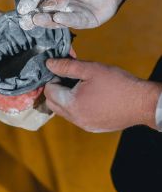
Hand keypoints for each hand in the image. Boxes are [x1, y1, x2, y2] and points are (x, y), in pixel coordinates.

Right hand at [17, 0, 149, 29]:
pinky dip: (66, 20)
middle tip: (26, 20)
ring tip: (38, 19)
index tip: (23, 8)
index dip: (30, 2)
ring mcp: (72, 13)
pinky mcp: (85, 20)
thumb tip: (48, 7)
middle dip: (34, 16)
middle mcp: (60, 3)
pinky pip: (74, 21)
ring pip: (56, 20)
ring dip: (47, 20)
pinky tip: (58, 18)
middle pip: (44, 12)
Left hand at [44, 58, 161, 131]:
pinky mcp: (94, 127)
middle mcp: (76, 119)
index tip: (64, 70)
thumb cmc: (117, 84)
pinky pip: (76, 117)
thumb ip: (67, 66)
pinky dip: (76, 106)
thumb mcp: (90, 69)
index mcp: (72, 105)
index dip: (53, 78)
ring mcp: (85, 125)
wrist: (142, 102)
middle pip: (52, 104)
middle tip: (69, 77)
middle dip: (56, 89)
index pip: (49, 91)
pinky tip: (89, 95)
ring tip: (80, 85)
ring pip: (64, 111)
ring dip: (65, 98)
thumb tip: (49, 64)